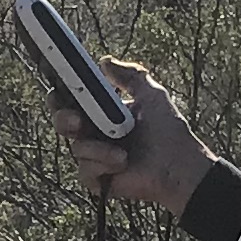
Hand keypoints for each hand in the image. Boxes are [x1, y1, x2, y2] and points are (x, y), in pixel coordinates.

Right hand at [58, 53, 220, 217]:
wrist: (178, 166)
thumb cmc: (168, 131)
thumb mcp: (151, 94)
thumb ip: (130, 75)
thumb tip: (105, 61)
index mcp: (104, 111)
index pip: (73, 100)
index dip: (62, 94)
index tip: (63, 89)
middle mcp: (96, 133)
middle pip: (63, 122)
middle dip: (64, 119)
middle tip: (77, 121)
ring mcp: (96, 156)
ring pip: (76, 147)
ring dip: (97, 148)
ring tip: (122, 152)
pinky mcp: (98, 179)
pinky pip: (85, 169)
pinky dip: (103, 164)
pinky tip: (122, 164)